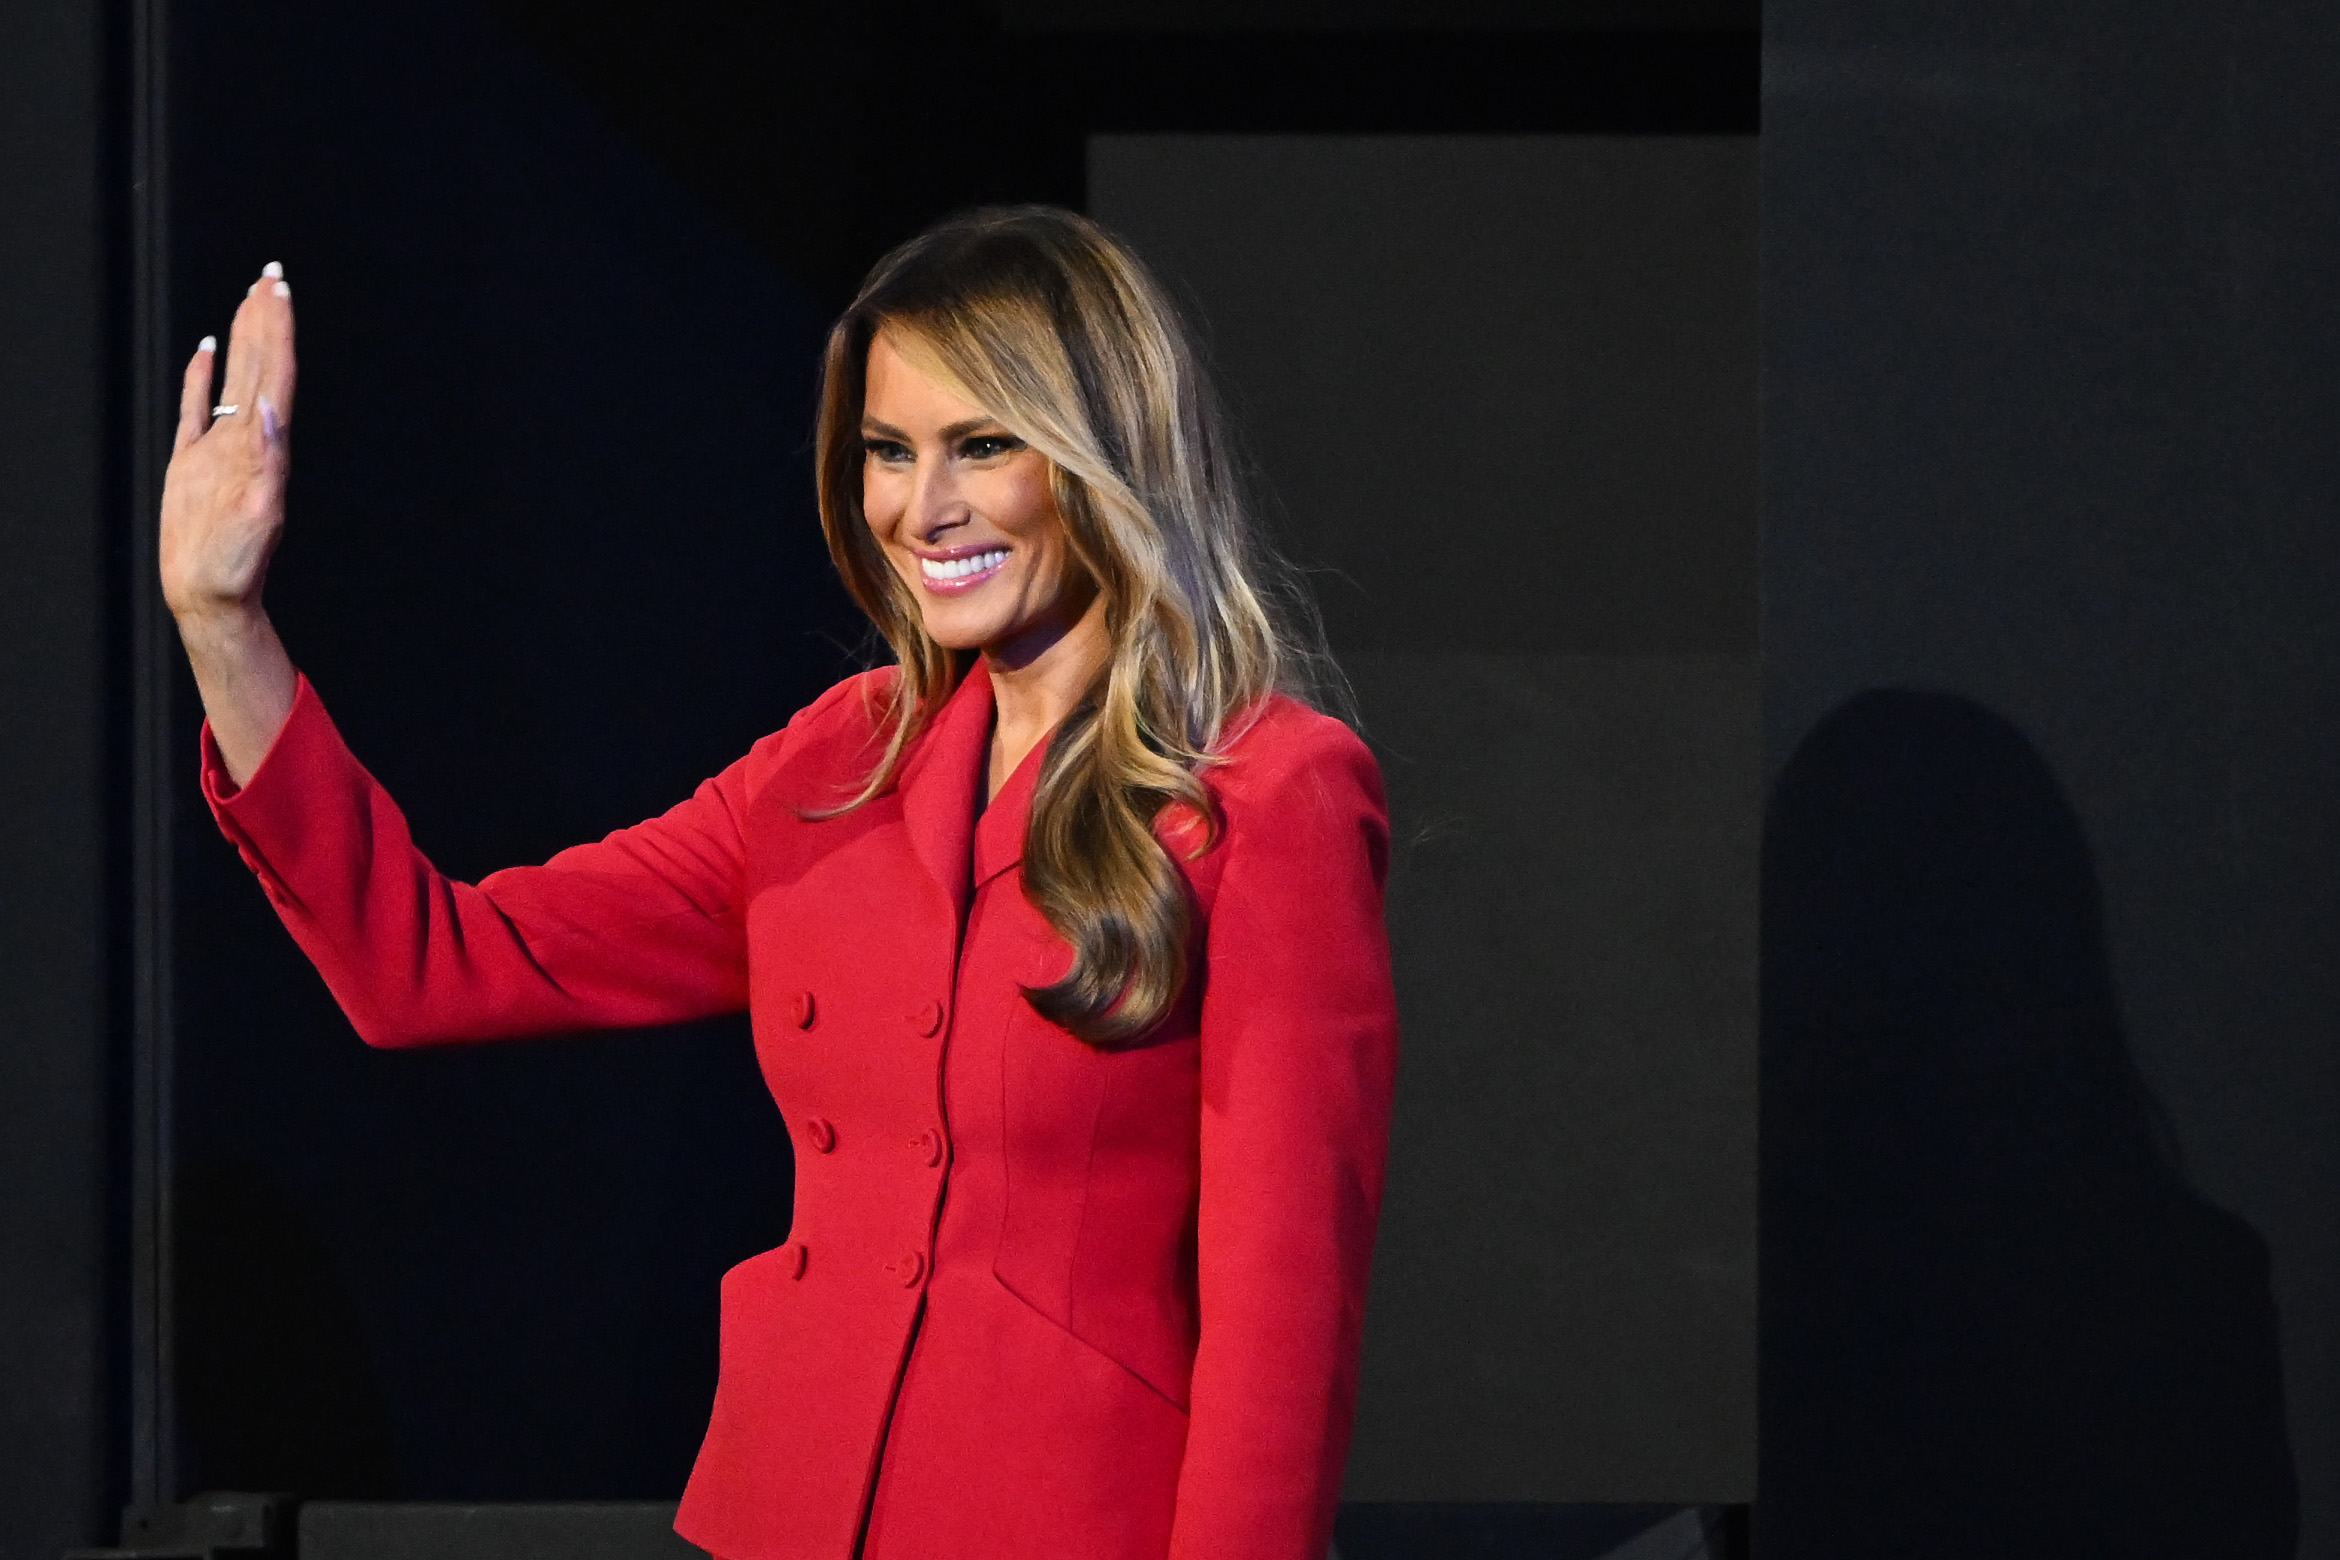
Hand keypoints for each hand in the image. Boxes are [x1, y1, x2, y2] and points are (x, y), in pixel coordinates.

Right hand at [160, 262, 297, 624]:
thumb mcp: (257, 515)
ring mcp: (219, 448)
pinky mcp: (192, 461)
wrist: (209, 594)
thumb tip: (270, 411)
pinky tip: (205, 347)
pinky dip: (201, 375)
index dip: (278, 333)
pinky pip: (196, 407)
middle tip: (271, 276)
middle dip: (266, 321)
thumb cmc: (235, 565)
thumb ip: (267, 463)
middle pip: (260, 367)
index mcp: (264, 448)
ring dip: (244, 339)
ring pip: (233, 378)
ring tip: (251, 299)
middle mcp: (247, 440)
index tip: (279, 292)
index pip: (274, 376)